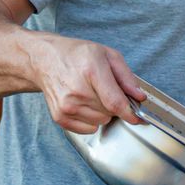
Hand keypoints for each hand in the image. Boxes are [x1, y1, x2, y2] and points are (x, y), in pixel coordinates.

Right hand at [29, 33, 145, 133]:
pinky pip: (88, 129)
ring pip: (100, 122)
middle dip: (114, 105)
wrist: (45, 60)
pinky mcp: (59, 117)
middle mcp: (77, 91)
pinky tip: (84, 104)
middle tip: (105, 90)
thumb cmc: (77, 55)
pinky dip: (91, 120)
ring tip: (92, 94)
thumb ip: (126, 77)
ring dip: (102, 112)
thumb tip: (139, 96)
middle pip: (110, 113)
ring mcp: (67, 106)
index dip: (129, 112)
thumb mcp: (107, 55)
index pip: (114, 102)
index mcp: (91, 71)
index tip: (137, 117)